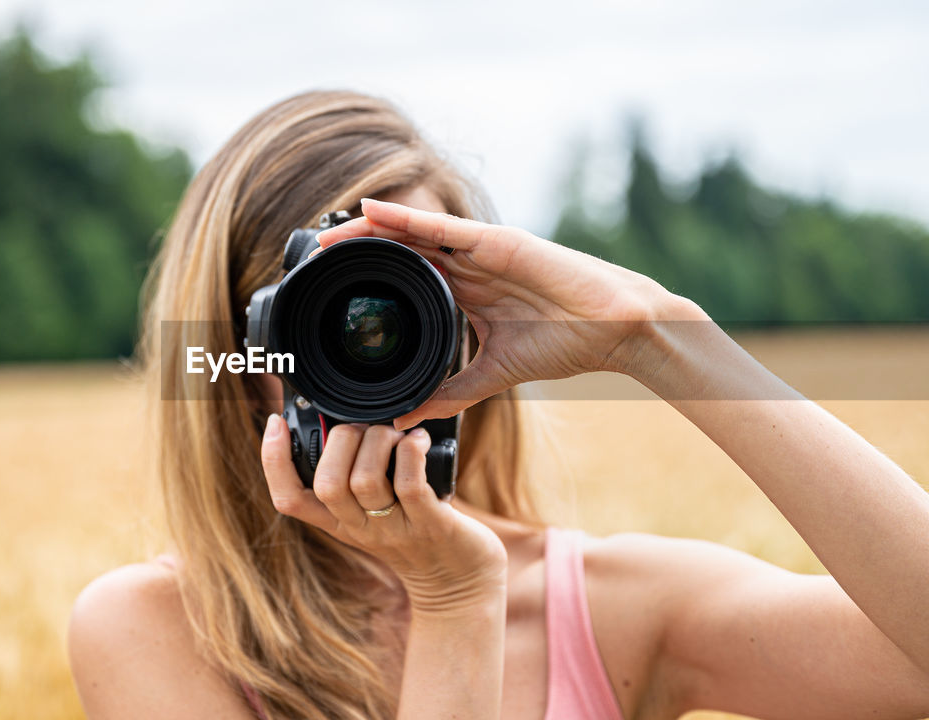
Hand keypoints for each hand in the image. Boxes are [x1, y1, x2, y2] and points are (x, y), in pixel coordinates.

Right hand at [261, 414, 507, 613]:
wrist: (460, 584)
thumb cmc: (419, 535)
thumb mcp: (375, 513)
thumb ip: (356, 479)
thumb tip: (345, 423)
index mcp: (339, 523)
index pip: (289, 498)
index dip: (273, 461)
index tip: (275, 424)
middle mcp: (361, 529)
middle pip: (326, 484)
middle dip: (340, 440)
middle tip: (362, 427)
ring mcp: (394, 529)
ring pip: (364, 480)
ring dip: (378, 441)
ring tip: (395, 433)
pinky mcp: (431, 525)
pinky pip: (409, 484)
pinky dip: (410, 452)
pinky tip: (418, 440)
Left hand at [315, 198, 705, 427]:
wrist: (614, 331)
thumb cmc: (564, 345)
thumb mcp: (491, 375)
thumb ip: (449, 393)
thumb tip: (406, 417)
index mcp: (465, 291)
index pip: (405, 279)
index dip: (368, 280)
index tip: (331, 293)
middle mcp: (467, 265)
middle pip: (399, 252)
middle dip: (356, 254)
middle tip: (314, 260)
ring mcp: (480, 250)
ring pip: (412, 234)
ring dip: (367, 233)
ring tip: (327, 237)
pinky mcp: (496, 241)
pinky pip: (440, 227)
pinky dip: (403, 219)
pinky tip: (369, 213)